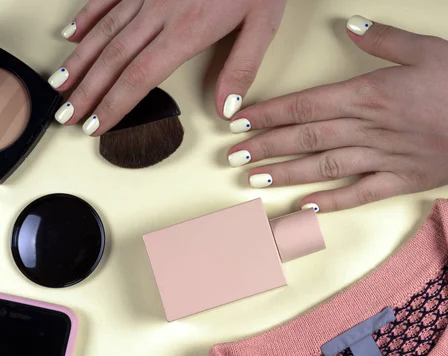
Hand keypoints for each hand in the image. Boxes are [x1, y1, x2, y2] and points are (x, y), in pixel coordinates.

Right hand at [50, 0, 285, 134]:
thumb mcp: (262, 25)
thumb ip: (241, 68)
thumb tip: (226, 109)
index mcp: (188, 30)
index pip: (141, 76)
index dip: (116, 104)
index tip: (98, 126)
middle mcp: (160, 13)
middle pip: (114, 59)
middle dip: (88, 91)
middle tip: (67, 117)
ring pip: (104, 31)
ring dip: (80, 61)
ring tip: (61, 86)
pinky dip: (88, 17)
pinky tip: (73, 35)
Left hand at [226, 16, 447, 212]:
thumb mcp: (426, 48)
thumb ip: (382, 40)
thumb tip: (347, 27)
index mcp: (371, 94)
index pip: (306, 105)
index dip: (269, 114)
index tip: (241, 123)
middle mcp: (370, 129)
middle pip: (306, 138)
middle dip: (267, 147)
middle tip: (234, 157)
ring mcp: (383, 159)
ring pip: (324, 167)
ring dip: (287, 174)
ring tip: (256, 180)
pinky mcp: (400, 182)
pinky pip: (359, 194)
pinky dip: (331, 202)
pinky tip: (306, 206)